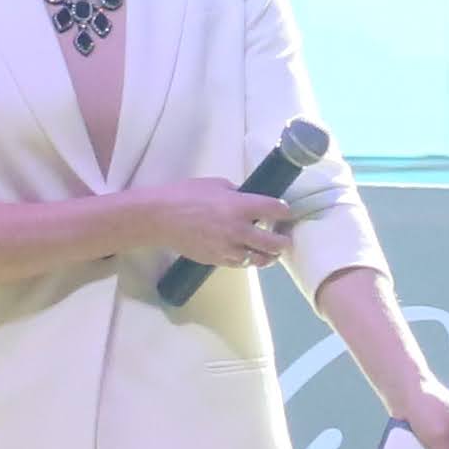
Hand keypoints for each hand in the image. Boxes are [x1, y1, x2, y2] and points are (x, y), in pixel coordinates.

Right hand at [123, 179, 294, 276]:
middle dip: (284, 241)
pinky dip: (249, 260)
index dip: (285, 211)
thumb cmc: (186, 194)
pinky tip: (250, 255)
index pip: (275, 210)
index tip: (287, 211)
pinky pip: (241, 263)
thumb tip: (249, 199)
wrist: (160, 218)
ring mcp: (229, 248)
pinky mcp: (218, 260)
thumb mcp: (216, 184)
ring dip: (269, 255)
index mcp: (240, 206)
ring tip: (272, 252)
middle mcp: (239, 229)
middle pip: (273, 242)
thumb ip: (237, 193)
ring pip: (260, 259)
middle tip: (286, 239)